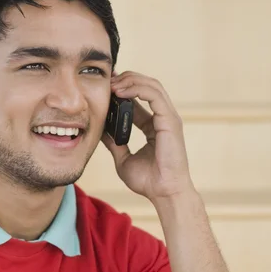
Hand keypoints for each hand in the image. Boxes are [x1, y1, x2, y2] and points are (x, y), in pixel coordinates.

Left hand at [101, 71, 195, 203]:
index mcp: (154, 126)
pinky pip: (154, 95)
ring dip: (130, 80)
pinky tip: (120, 91)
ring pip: (152, 86)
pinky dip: (137, 89)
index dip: (123, 89)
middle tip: (107, 79)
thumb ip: (114, 144)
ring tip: (112, 83)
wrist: (164, 193)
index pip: (140, 98)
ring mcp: (169, 118)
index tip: (106, 86)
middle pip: (147, 86)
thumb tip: (100, 132)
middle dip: (127, 79)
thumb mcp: (124, 158)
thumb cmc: (148, 181)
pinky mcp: (170, 121)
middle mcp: (163, 118)